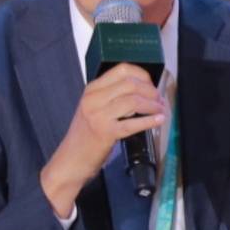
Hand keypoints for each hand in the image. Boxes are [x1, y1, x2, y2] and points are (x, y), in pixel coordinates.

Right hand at [40, 63, 167, 217]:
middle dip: (150, 91)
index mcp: (91, 89)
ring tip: (160, 110)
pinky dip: (149, 121)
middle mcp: (93, 99)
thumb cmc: (84, 135)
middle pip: (130, 84)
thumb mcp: (93, 108)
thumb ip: (110, 96)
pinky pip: (132, 124)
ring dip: (152, 105)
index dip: (142, 74)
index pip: (121, 69)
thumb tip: (141, 90)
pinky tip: (158, 120)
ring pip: (133, 101)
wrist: (70, 159)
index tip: (151, 84)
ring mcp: (98, 115)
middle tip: (159, 100)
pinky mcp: (105, 133)